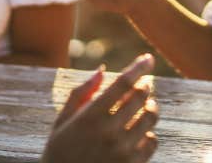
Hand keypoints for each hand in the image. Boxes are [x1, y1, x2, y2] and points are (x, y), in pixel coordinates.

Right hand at [40, 54, 158, 162]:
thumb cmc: (60, 152)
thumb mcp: (63, 121)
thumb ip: (81, 93)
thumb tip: (102, 70)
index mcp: (91, 116)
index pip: (123, 83)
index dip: (138, 67)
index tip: (148, 58)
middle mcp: (109, 132)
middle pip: (140, 97)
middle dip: (145, 86)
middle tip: (144, 84)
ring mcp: (123, 151)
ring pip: (150, 117)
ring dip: (151, 107)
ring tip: (146, 106)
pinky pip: (152, 141)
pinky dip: (150, 132)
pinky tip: (142, 131)